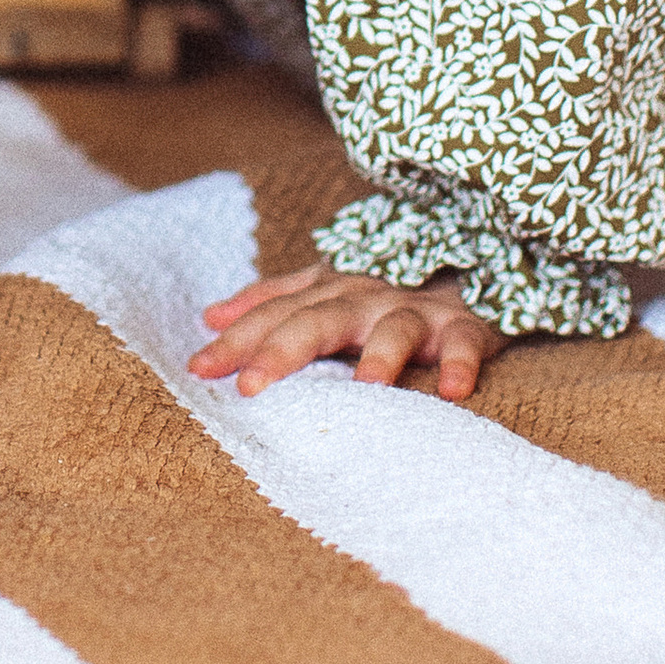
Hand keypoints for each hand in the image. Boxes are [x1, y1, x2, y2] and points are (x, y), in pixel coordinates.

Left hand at [190, 263, 500, 403]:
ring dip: (381, 354)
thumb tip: (209, 317)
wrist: (466, 274)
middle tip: (249, 388)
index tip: (198, 369)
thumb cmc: (382, 299)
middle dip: (282, 350)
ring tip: (366, 386)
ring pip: (394, 327)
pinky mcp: (464, 328)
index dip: (236, 339)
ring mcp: (416, 312)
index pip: (274, 314)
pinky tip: (452, 390)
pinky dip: (459, 363)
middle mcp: (365, 298)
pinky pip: (463, 344)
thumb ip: (270, 303)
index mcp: (328, 293)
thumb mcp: (324, 294)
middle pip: (319, 319)